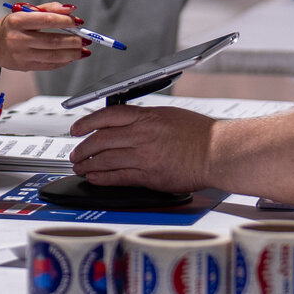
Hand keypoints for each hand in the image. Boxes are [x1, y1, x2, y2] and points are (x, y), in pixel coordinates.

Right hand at [0, 2, 87, 72]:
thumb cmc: (11, 27)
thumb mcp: (25, 12)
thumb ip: (48, 9)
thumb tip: (70, 10)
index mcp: (18, 21)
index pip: (47, 20)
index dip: (65, 22)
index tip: (77, 22)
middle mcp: (19, 39)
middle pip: (52, 41)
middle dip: (73, 41)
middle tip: (85, 39)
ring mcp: (22, 55)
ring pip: (53, 56)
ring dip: (72, 53)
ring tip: (83, 50)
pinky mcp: (25, 66)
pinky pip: (49, 65)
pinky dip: (63, 61)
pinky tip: (70, 57)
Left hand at [70, 104, 211, 192]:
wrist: (218, 152)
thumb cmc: (201, 135)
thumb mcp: (169, 115)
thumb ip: (146, 120)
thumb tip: (127, 125)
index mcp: (147, 116)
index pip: (107, 116)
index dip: (87, 122)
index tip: (77, 128)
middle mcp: (142, 134)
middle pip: (101, 139)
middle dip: (83, 147)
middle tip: (75, 152)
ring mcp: (145, 155)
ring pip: (106, 159)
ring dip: (88, 164)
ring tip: (80, 167)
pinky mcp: (150, 175)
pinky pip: (119, 176)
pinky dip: (103, 178)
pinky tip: (94, 178)